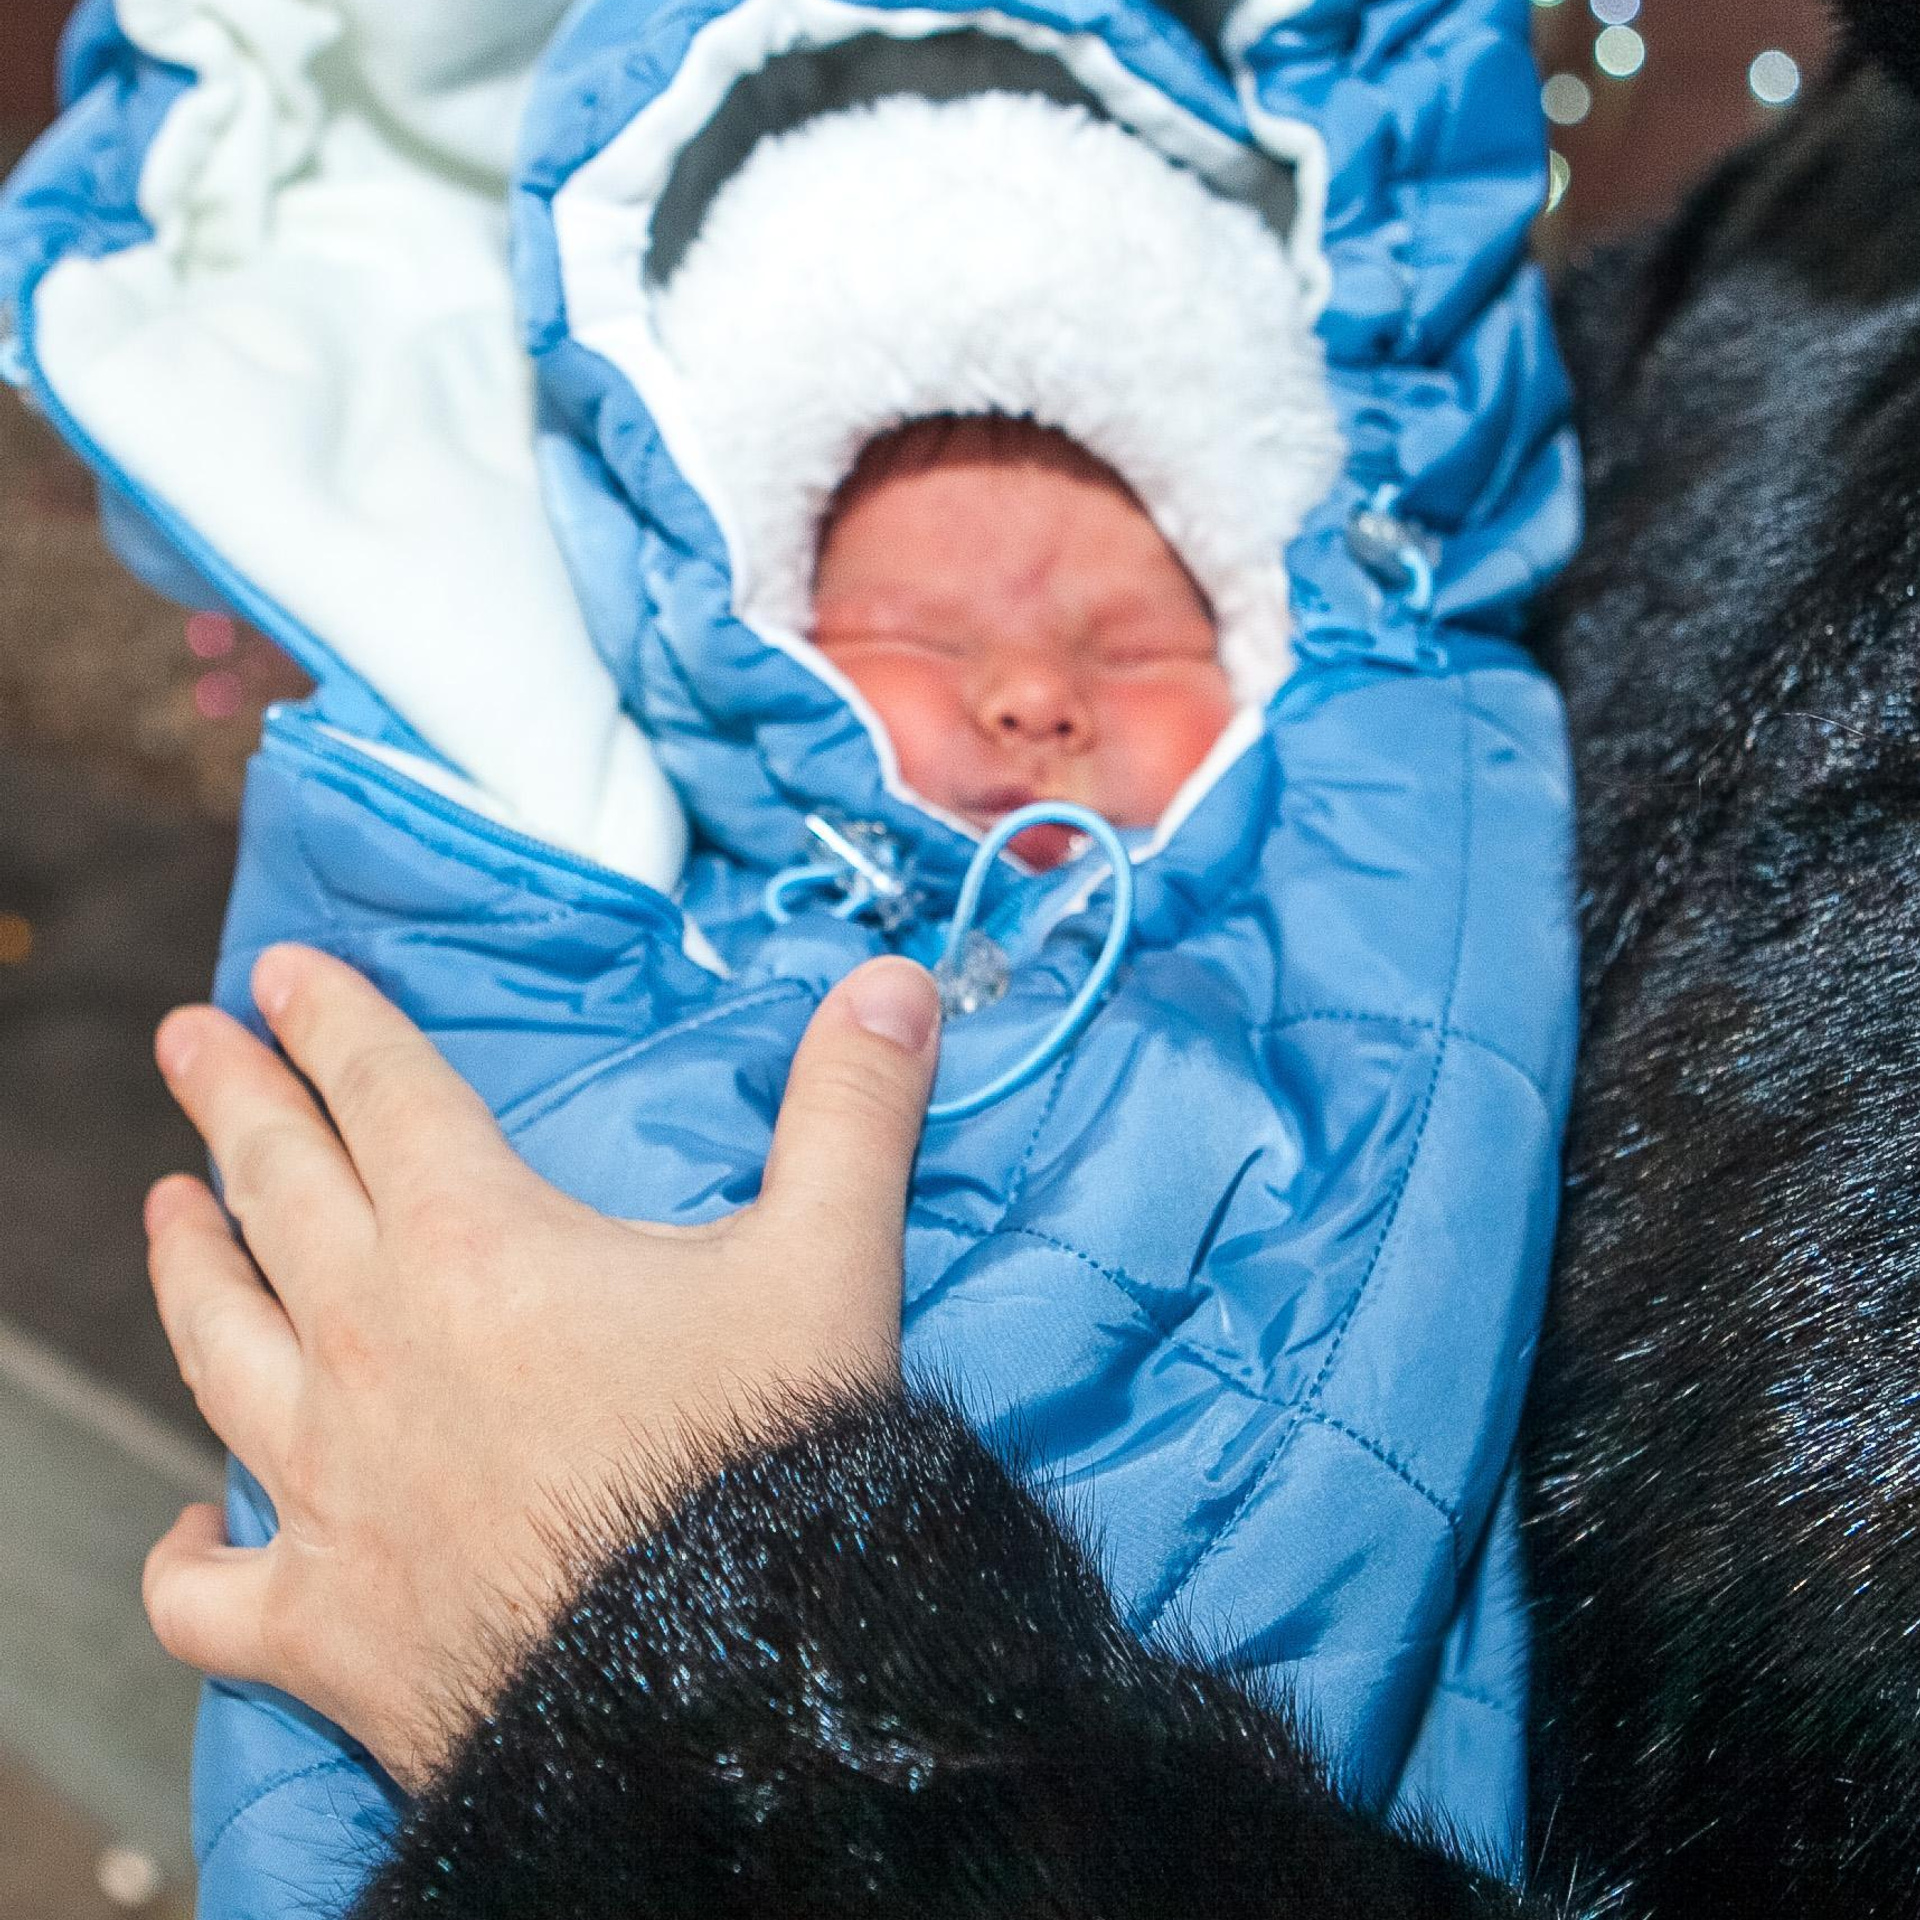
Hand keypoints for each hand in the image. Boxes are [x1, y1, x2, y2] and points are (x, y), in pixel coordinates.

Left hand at [140, 944, 940, 1786]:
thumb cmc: (767, 1465)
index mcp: (478, 1245)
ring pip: (220, 1348)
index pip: (382, 1092)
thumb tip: (896, 983)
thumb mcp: (830, 1263)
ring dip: (187, 1266)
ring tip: (167, 1209)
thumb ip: (852, 1111)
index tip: (281, 971)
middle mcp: (373, 1346)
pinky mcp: (323, 1624)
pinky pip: (212, 1589)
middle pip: (277, 1189)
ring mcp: (329, 1488)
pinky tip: (196, 1528)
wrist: (722, 1689)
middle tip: (191, 1040)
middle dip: (232, 1099)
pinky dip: (191, 1555)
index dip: (331, 1020)